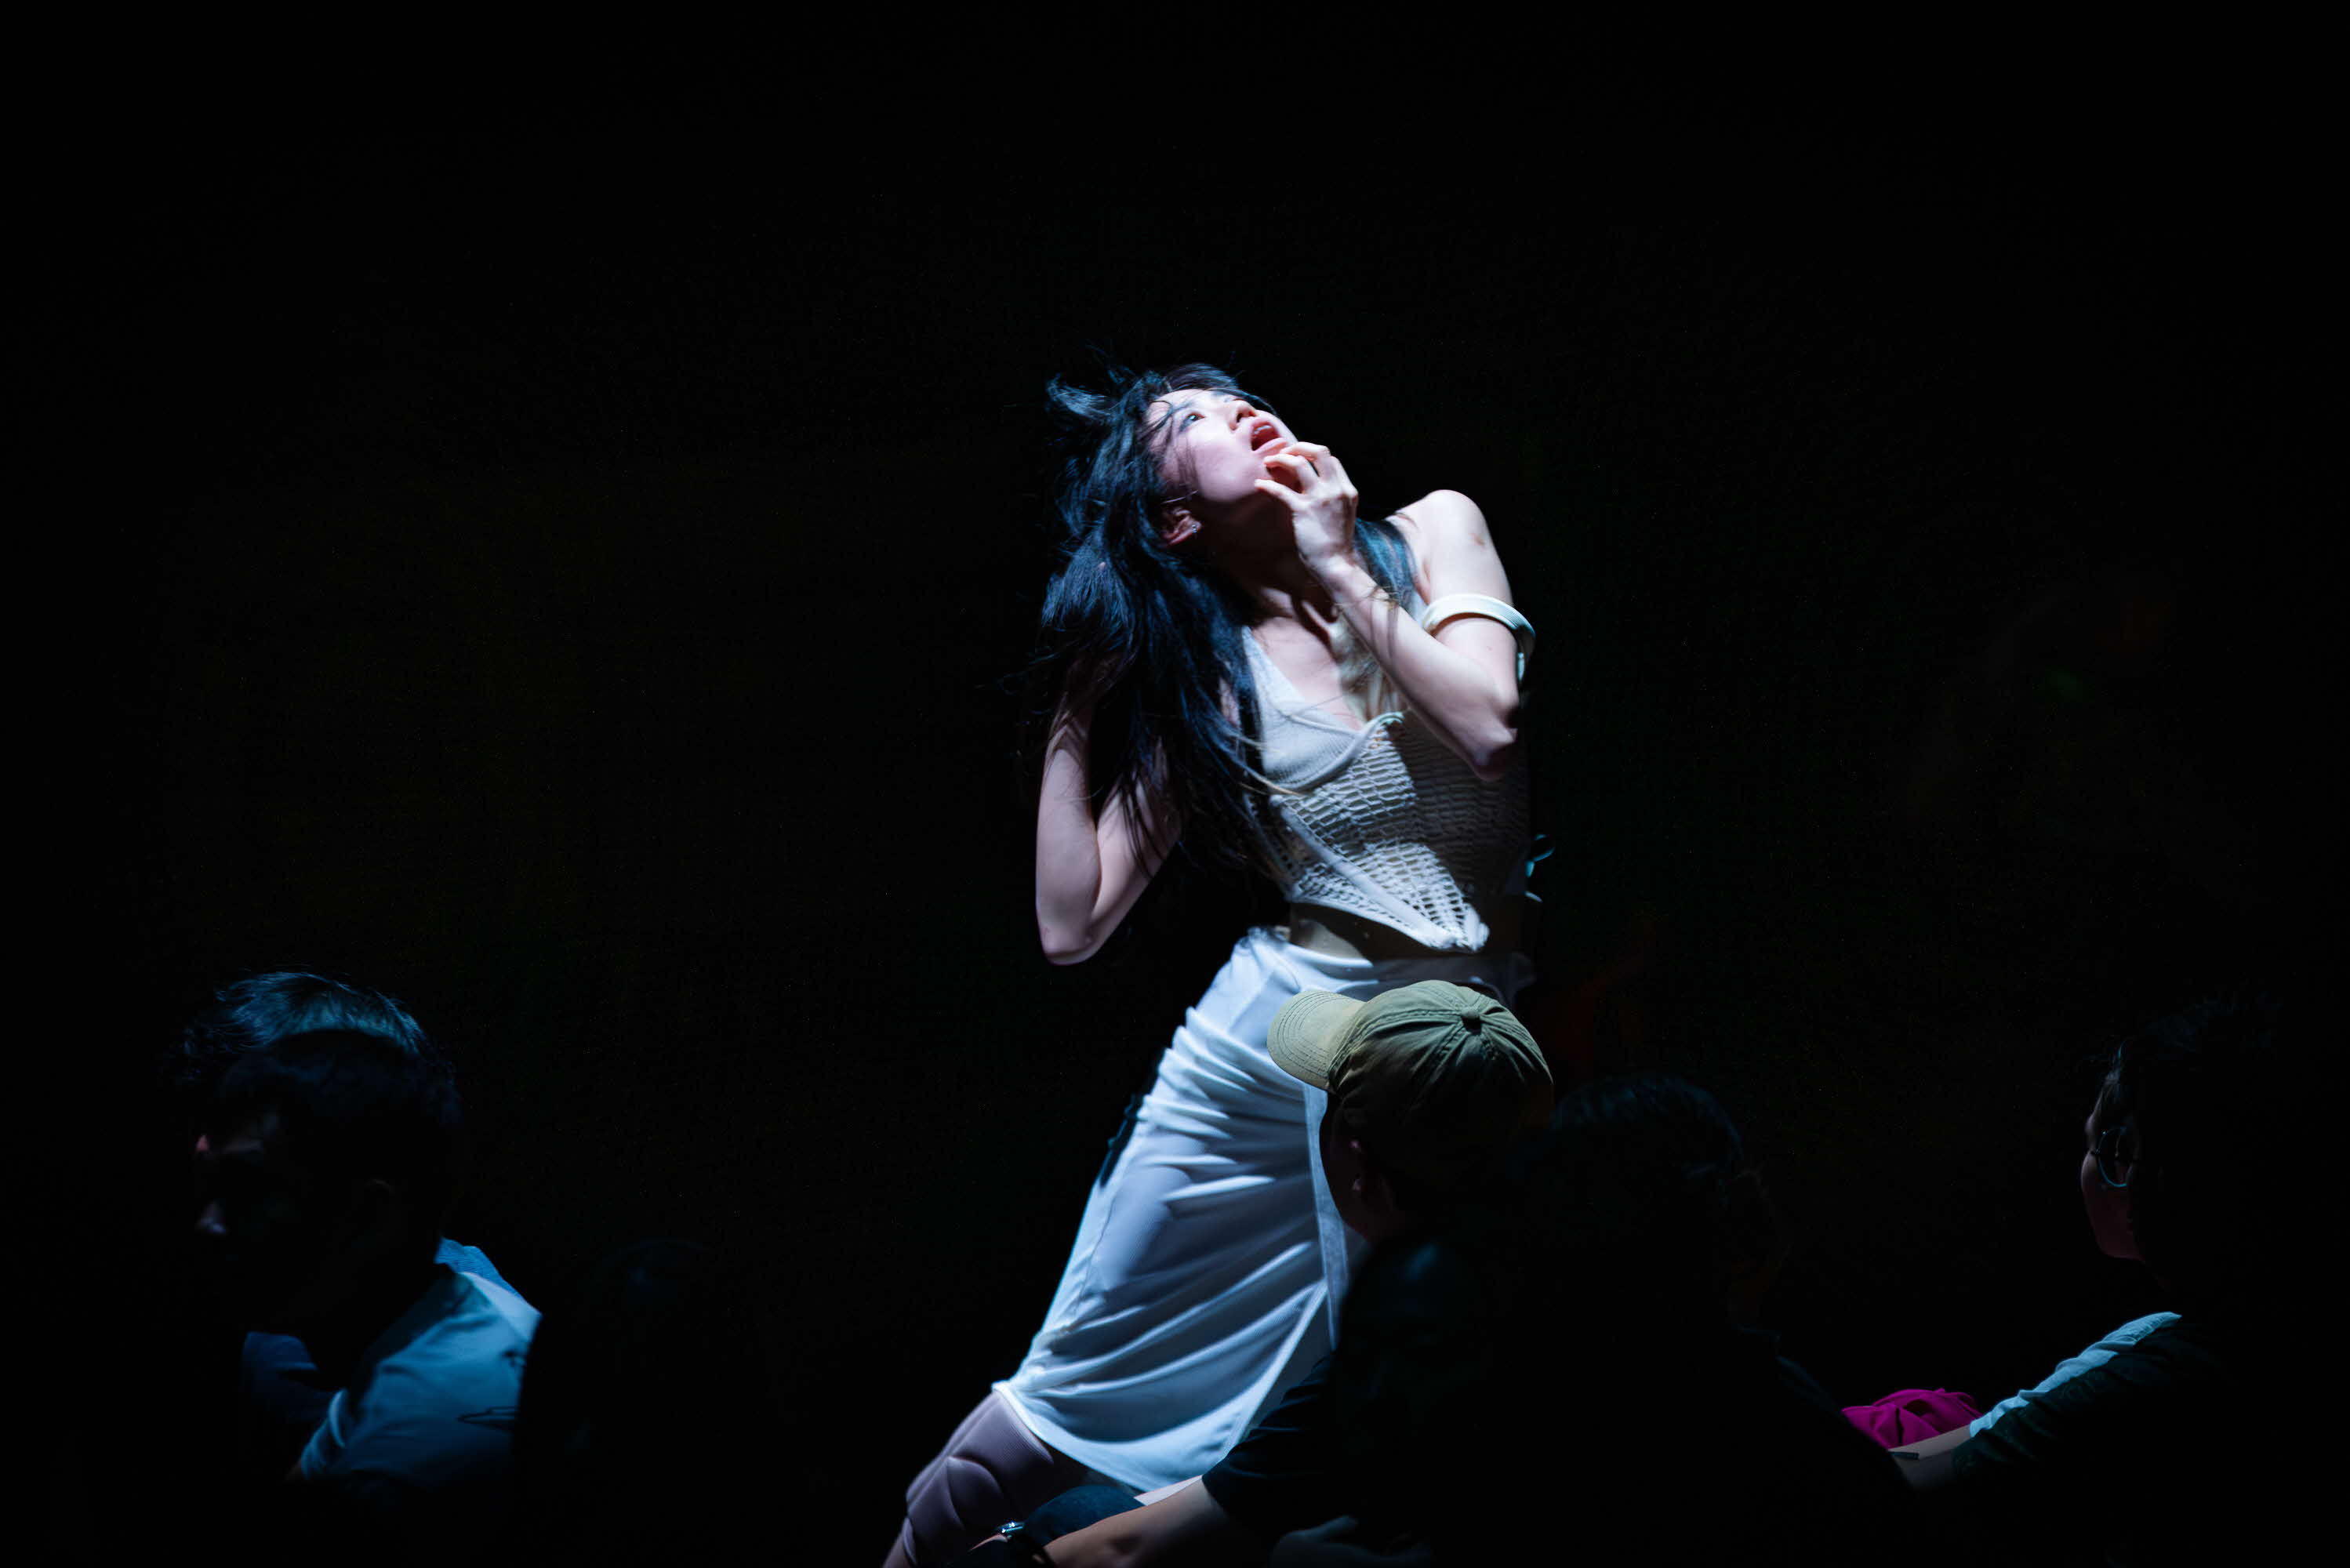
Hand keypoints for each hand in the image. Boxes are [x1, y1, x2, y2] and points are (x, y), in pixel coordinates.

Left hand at [1253, 442, 1358, 574]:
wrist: (1336, 564)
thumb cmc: (1336, 544)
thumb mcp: (1343, 515)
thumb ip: (1334, 498)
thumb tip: (1316, 488)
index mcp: (1347, 490)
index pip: (1331, 460)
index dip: (1313, 454)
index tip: (1298, 458)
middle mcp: (1336, 490)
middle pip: (1319, 452)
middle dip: (1299, 446)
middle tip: (1284, 451)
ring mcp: (1320, 499)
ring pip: (1299, 463)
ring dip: (1280, 459)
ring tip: (1268, 462)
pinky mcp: (1304, 511)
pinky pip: (1281, 490)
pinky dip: (1267, 485)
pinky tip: (1258, 485)